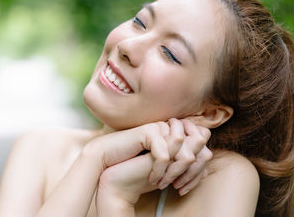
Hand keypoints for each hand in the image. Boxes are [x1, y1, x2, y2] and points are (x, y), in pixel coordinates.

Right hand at [95, 118, 211, 209]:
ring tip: (163, 183)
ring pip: (186, 154)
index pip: (204, 149)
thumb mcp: (164, 167)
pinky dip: (160, 171)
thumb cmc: (136, 165)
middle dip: (191, 174)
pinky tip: (153, 178)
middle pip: (200, 150)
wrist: (108, 162)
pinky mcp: (150, 131)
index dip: (198, 171)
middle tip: (177, 187)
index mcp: (178, 134)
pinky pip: (165, 155)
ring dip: (175, 173)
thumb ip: (182, 162)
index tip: (183, 187)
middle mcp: (173, 128)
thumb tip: (207, 168)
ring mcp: (162, 128)